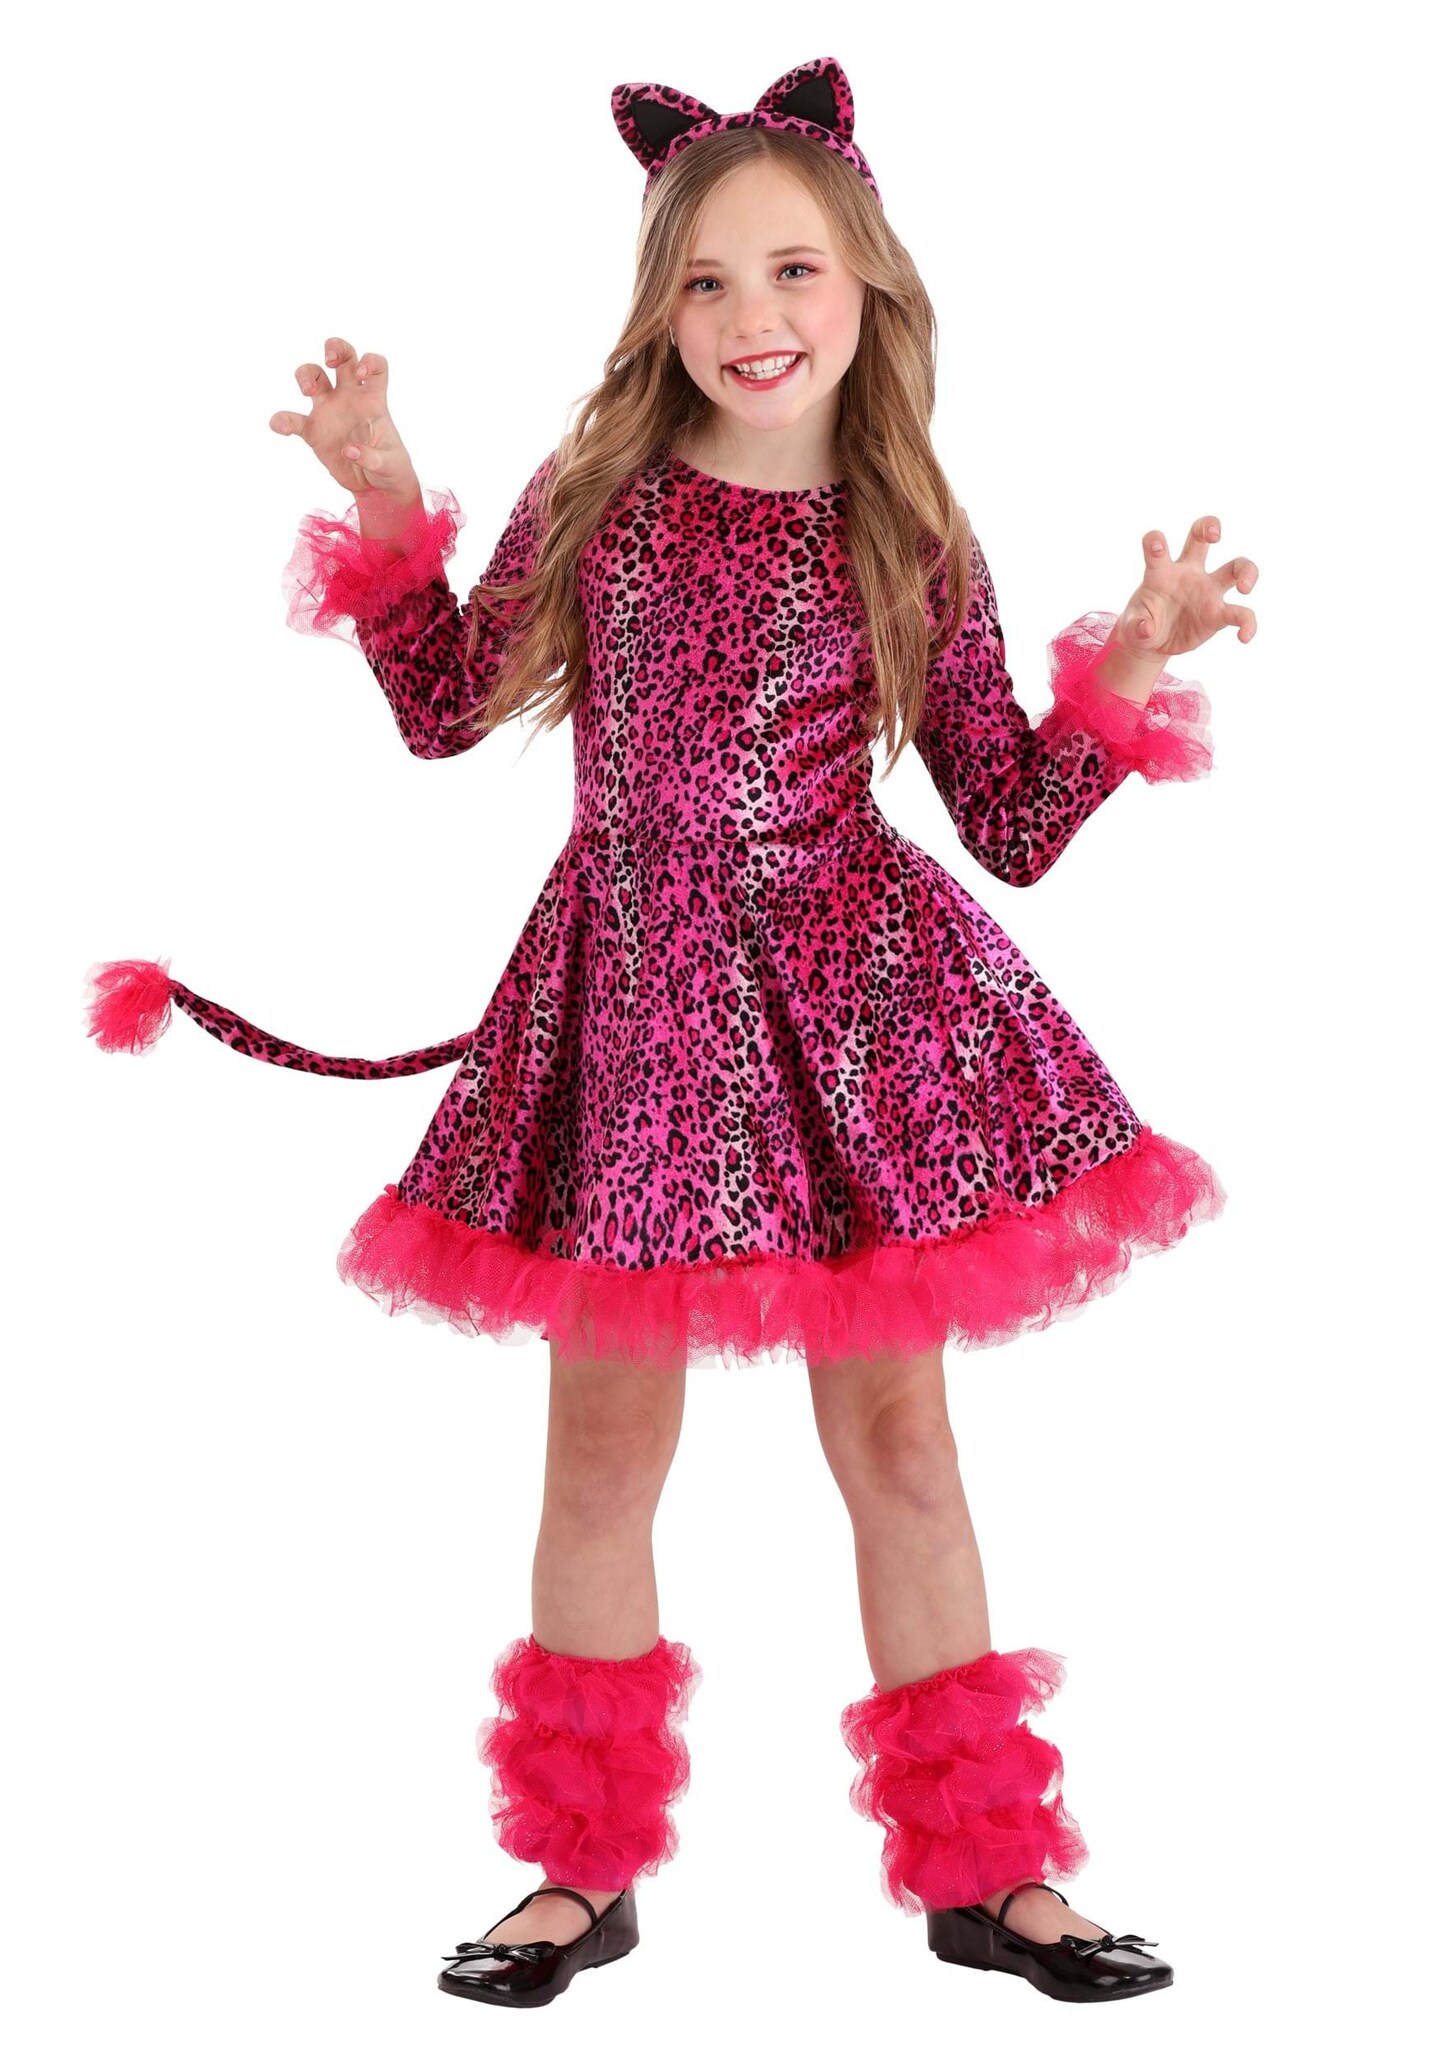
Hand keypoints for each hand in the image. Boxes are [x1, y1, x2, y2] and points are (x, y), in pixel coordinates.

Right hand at [269, 336, 420, 504]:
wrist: (374, 486)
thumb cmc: (389, 468)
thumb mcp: (390, 465)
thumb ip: (373, 457)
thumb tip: (349, 450)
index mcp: (373, 399)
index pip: (376, 366)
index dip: (369, 361)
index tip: (361, 373)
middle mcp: (350, 397)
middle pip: (342, 357)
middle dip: (335, 348)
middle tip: (329, 360)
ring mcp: (330, 410)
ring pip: (314, 377)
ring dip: (306, 375)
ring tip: (307, 391)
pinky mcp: (315, 431)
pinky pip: (294, 420)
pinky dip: (283, 420)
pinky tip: (279, 425)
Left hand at [1112, 517, 1258, 662]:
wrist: (1153, 642)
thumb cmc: (1141, 623)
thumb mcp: (1131, 626)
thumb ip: (1135, 625)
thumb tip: (1146, 629)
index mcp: (1161, 571)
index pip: (1158, 547)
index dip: (1155, 542)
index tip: (1156, 547)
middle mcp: (1187, 573)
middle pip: (1201, 539)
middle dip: (1209, 527)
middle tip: (1215, 535)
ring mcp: (1206, 591)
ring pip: (1235, 567)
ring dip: (1246, 572)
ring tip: (1244, 588)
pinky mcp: (1217, 614)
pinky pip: (1240, 614)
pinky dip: (1247, 623)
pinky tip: (1244, 637)